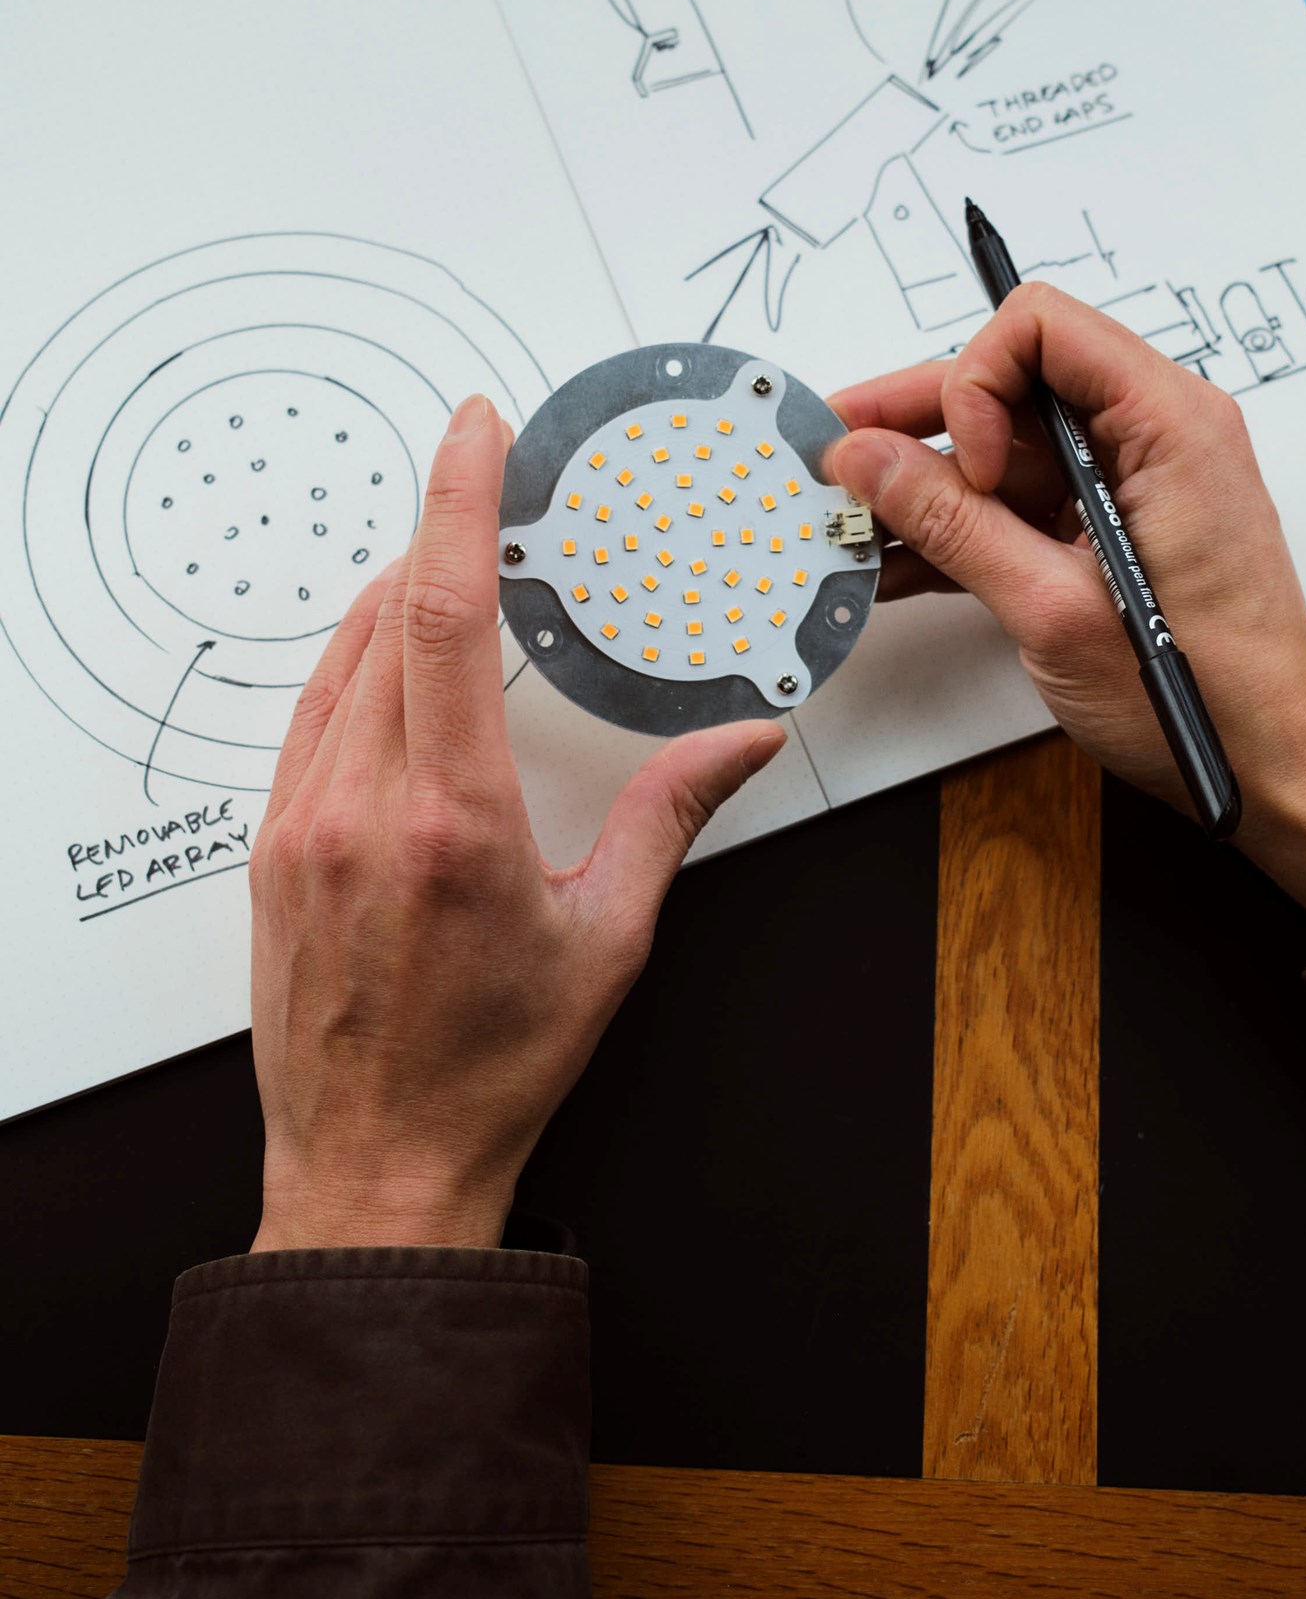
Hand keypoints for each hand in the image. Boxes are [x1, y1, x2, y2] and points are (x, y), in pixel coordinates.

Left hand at [249, 392, 783, 1250]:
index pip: (437, 613)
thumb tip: (742, 744)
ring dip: (391, 596)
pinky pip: (308, 721)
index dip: (453, 502)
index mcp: (450, 818)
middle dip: (435, 533)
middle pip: (385, 617)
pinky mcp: (272, 850)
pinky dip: (352, 666)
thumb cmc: (489, 1069)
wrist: (376, 1167)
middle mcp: (359, 808)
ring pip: (339, 663)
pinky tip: (389, 661)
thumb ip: (671, 817)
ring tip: (445, 563)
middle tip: (481, 479)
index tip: (471, 431)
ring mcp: (300, 826)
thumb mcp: (607, 941)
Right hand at [830, 285, 1305, 938]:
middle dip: (920, 424)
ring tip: (854, 527)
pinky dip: (958, 529)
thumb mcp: (1056, 610)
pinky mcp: (1109, 530)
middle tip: (840, 457)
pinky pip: (1018, 503)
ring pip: (1003, 449)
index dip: (975, 383)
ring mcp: (1130, 485)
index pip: (1042, 328)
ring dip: (926, 488)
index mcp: (1169, 425)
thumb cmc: (1211, 699)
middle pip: (1011, 384)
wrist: (1267, 773)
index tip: (960, 469)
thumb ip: (954, 526)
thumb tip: (872, 462)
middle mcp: (1154, 437)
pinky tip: (895, 563)